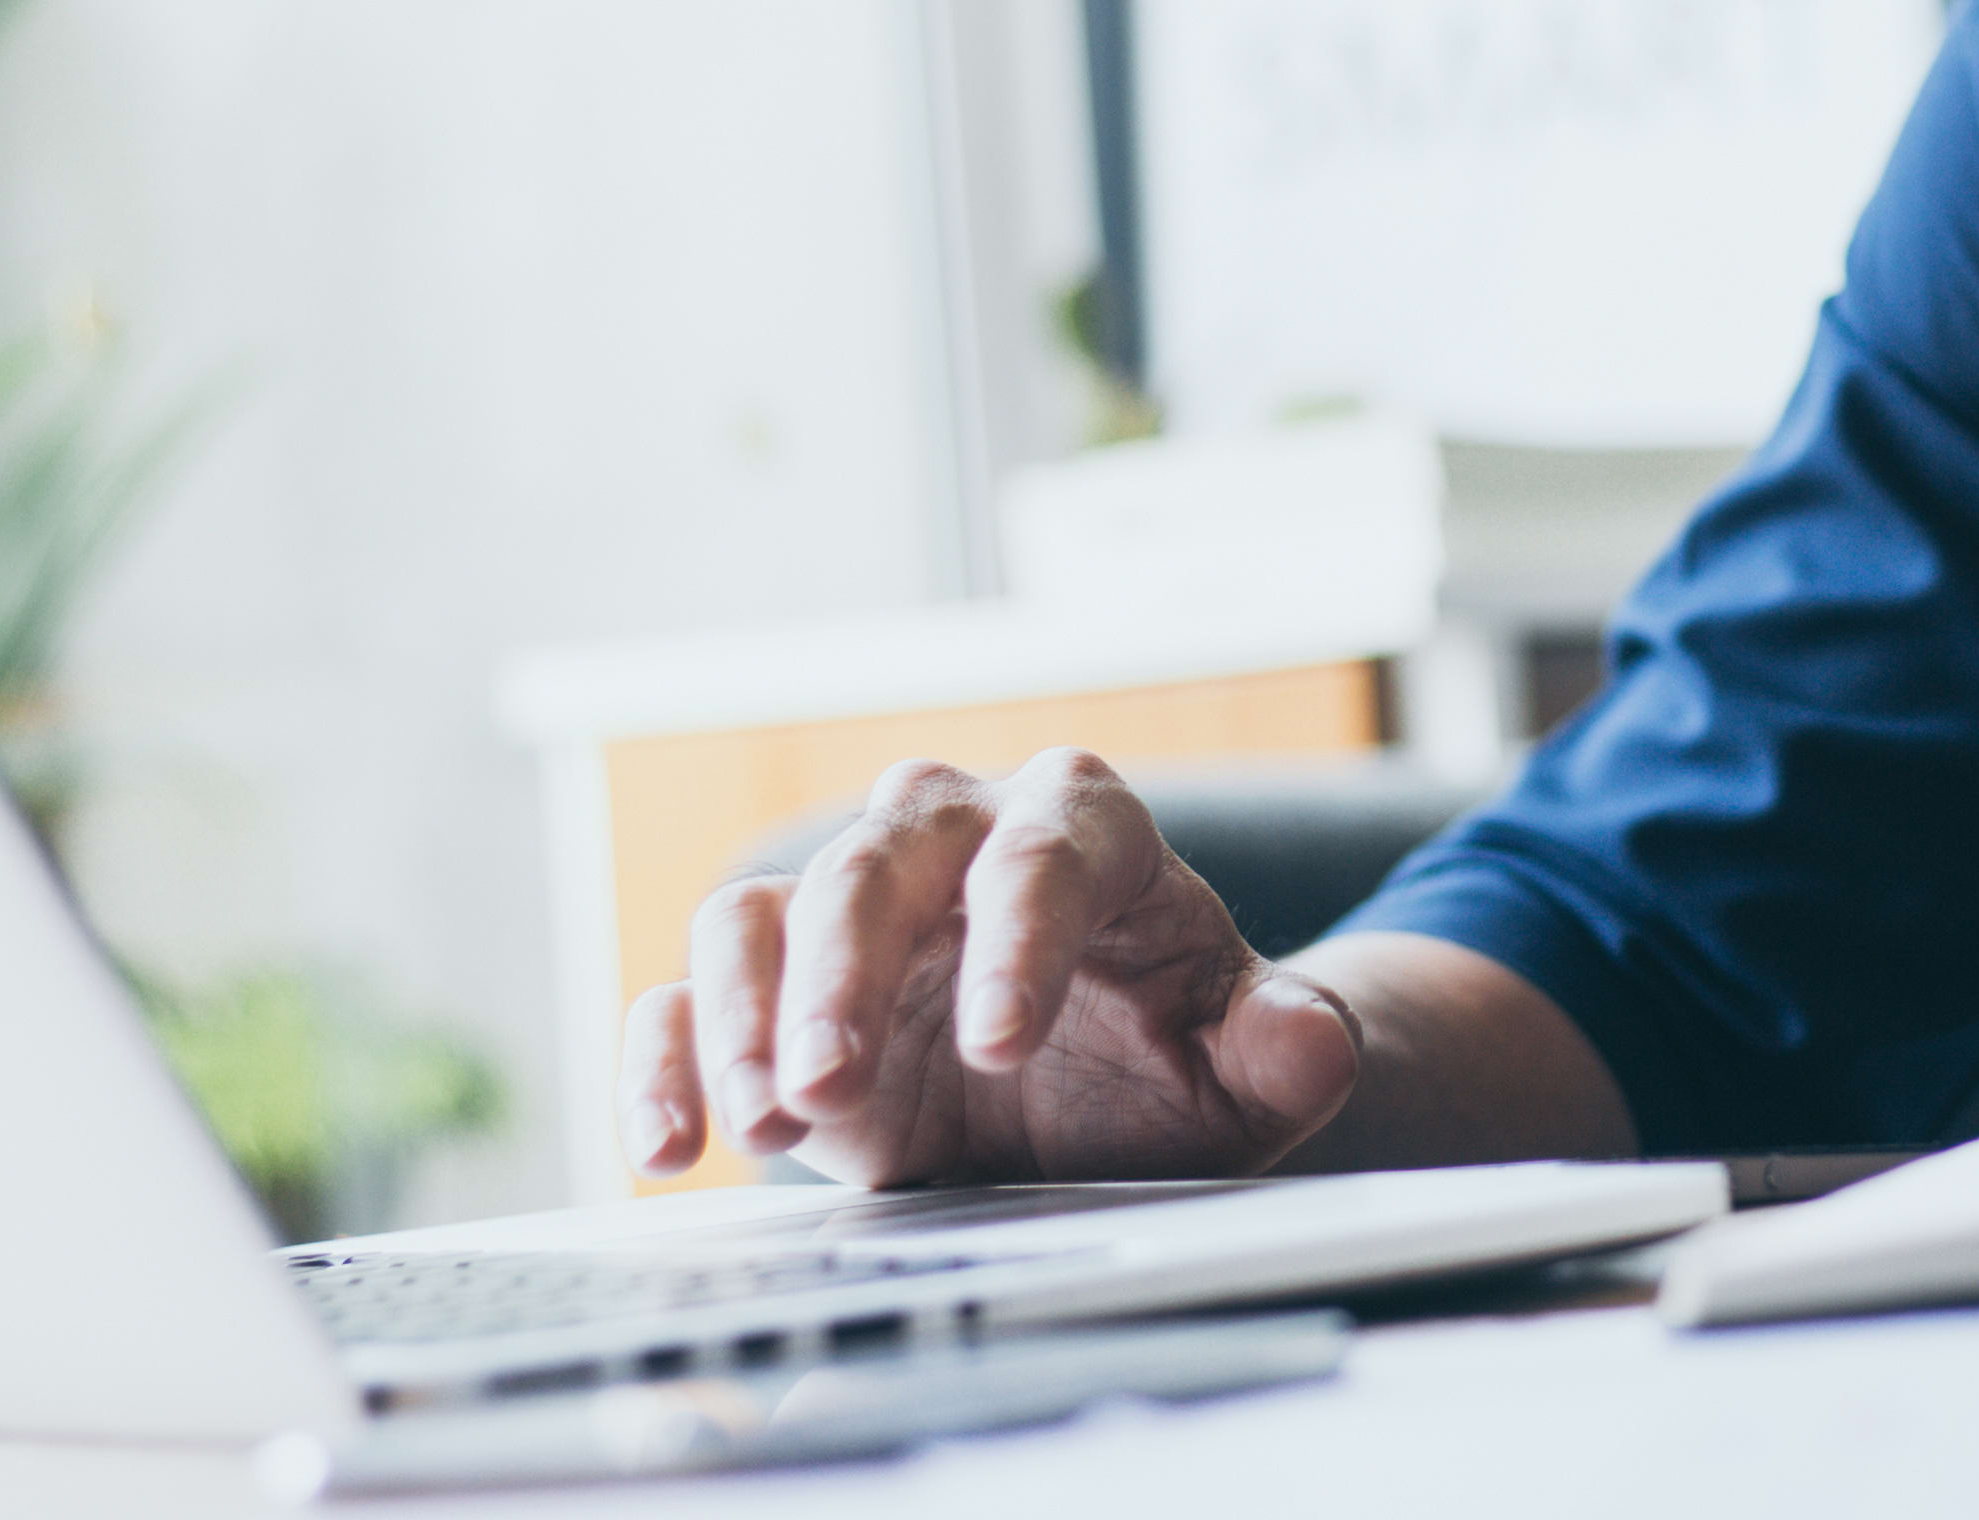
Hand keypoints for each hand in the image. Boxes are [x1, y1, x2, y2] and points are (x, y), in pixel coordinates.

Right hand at [620, 748, 1360, 1187]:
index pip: (1045, 854)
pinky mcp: (773, 988)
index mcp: (1082, 828)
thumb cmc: (1176, 1056)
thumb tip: (1313, 1039)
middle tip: (831, 1090)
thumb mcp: (1245, 1064)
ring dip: (745, 1015)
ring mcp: (852, 909)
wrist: (1106, 1095)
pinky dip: (665, 1059)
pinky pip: (687, 992)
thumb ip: (1284, 1044)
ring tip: (765, 1127)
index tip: (1001, 1049)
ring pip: (765, 911)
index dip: (1019, 942)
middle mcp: (952, 839)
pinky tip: (671, 1150)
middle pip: (877, 860)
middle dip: (845, 972)